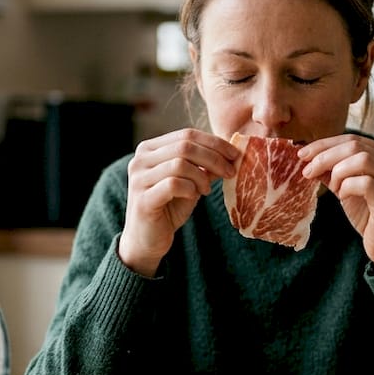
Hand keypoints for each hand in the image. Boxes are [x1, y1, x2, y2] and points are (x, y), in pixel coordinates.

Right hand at [119, 128, 238, 275]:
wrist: (147, 240)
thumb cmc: (169, 208)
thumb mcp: (190, 182)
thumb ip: (204, 166)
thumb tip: (230, 153)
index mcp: (150, 149)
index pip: (186, 134)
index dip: (214, 142)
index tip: (234, 154)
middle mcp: (140, 159)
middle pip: (185, 146)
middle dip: (214, 158)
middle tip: (229, 171)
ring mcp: (138, 179)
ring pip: (180, 164)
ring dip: (202, 177)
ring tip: (206, 190)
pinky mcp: (143, 199)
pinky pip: (174, 184)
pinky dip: (191, 189)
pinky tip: (194, 196)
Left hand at [298, 135, 373, 272]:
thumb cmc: (370, 216)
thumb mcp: (348, 189)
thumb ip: (333, 172)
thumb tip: (308, 158)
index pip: (352, 139)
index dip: (324, 144)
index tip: (302, 154)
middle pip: (354, 145)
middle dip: (324, 156)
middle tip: (308, 171)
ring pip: (361, 159)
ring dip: (338, 172)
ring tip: (334, 188)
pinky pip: (364, 183)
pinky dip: (347, 187)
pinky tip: (343, 197)